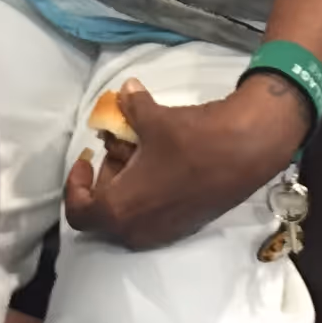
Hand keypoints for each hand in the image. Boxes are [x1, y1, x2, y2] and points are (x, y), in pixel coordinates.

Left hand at [62, 74, 310, 250]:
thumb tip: (125, 91)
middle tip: (117, 148)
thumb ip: (131, 107)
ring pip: (129, 215)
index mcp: (120, 210)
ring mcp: (163, 232)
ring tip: (140, 150)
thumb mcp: (153, 119)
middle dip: (106, 178)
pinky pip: (152, 215)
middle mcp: (138, 230)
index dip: (75, 183)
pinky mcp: (185, 226)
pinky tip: (161, 162)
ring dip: (127, 185)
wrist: (246, 150)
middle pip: (104, 213)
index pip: (78, 211)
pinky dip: (147, 192)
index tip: (88, 157)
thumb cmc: (191, 138)